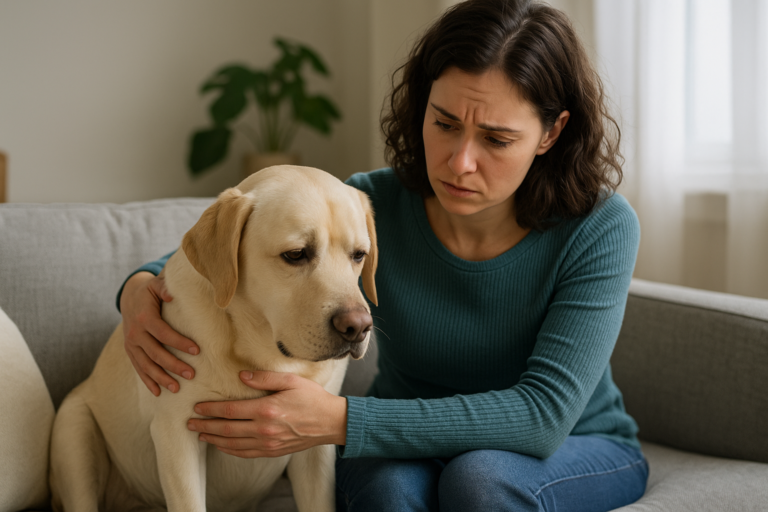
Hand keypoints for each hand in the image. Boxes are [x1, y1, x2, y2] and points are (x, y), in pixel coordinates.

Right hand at [121, 271, 199, 395]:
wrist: (129, 297)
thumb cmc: (150, 291)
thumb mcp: (156, 284)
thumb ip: (164, 287)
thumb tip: (172, 294)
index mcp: (144, 317)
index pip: (163, 333)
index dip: (179, 342)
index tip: (197, 350)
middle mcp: (135, 333)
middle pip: (155, 353)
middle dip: (173, 365)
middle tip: (191, 374)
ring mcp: (131, 344)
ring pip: (146, 365)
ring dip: (161, 378)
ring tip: (177, 388)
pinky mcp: (130, 351)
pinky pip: (138, 368)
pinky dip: (148, 381)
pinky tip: (158, 392)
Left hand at [188, 371, 346, 457]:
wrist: (331, 422)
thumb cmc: (312, 398)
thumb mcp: (291, 381)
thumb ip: (265, 378)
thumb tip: (241, 377)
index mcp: (267, 410)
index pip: (230, 411)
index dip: (211, 410)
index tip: (197, 407)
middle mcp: (264, 430)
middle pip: (227, 429)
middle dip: (206, 426)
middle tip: (190, 423)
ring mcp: (268, 444)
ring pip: (233, 444)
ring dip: (214, 439)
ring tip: (200, 434)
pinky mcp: (272, 452)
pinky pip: (245, 453)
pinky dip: (229, 450)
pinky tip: (222, 445)